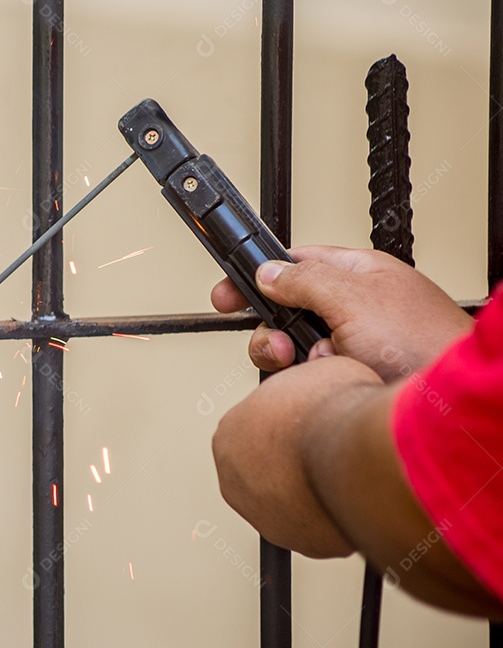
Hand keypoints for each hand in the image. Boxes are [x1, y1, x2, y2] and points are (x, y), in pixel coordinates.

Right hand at [210, 245, 471, 380]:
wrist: (448, 409)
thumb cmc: (427, 344)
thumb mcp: (356, 298)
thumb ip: (305, 280)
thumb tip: (268, 271)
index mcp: (357, 275)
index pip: (293, 265)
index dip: (256, 277)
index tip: (227, 295)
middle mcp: (352, 310)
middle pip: (284, 312)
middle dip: (275, 331)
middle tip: (283, 346)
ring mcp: (351, 347)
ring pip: (292, 350)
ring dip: (296, 360)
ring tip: (318, 365)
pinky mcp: (348, 380)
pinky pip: (307, 378)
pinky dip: (311, 382)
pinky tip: (331, 382)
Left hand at [212, 355, 383, 557]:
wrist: (355, 453)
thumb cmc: (330, 411)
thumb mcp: (312, 372)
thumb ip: (304, 385)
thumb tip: (319, 382)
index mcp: (229, 435)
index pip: (256, 431)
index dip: (288, 425)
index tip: (309, 426)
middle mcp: (235, 479)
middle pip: (268, 469)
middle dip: (295, 463)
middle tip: (327, 452)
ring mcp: (263, 515)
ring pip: (289, 501)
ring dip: (312, 491)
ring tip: (342, 474)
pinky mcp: (297, 542)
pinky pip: (316, 527)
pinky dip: (333, 515)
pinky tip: (350, 497)